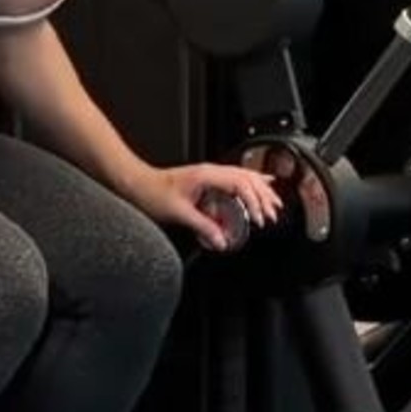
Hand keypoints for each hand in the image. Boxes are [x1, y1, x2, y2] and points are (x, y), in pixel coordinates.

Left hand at [129, 161, 281, 250]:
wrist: (137, 183)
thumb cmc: (152, 192)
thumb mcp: (178, 213)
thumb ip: (202, 227)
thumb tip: (221, 240)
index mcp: (206, 175)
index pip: (241, 183)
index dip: (255, 200)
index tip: (259, 217)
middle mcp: (210, 171)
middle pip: (247, 177)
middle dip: (263, 196)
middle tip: (272, 215)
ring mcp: (209, 173)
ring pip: (244, 175)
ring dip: (260, 189)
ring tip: (273, 204)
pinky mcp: (206, 178)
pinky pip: (235, 177)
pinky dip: (250, 182)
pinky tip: (260, 184)